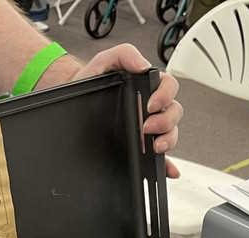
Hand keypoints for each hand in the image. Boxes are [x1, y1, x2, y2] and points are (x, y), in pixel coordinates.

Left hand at [72, 44, 182, 177]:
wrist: (74, 96)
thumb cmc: (92, 78)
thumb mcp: (106, 60)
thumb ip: (125, 54)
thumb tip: (143, 65)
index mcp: (147, 85)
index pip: (169, 87)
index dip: (165, 96)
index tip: (150, 105)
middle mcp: (151, 107)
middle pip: (174, 113)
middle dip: (165, 122)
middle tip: (146, 127)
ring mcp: (147, 127)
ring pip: (170, 133)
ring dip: (167, 141)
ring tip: (153, 145)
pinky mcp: (140, 145)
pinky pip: (159, 157)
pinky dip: (167, 165)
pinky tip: (168, 171)